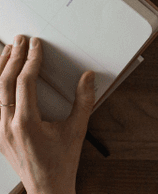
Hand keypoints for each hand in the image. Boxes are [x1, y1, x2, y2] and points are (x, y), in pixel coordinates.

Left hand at [0, 36, 94, 193]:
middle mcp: (7, 125)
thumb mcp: (77, 130)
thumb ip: (83, 101)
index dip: (31, 60)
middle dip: (12, 57)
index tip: (37, 45)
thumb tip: (87, 77)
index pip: (24, 82)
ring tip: (7, 51)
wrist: (46, 187)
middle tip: (21, 40)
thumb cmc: (61, 162)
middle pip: (3, 82)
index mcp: (26, 123)